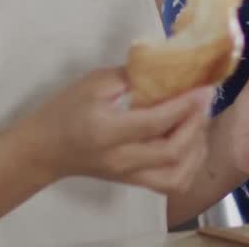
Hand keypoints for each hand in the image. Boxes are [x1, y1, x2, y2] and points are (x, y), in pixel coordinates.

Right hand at [21, 68, 212, 194]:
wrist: (43, 150)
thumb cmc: (65, 110)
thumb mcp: (94, 83)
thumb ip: (132, 75)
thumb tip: (169, 66)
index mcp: (107, 131)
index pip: (155, 123)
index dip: (185, 106)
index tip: (204, 88)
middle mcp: (121, 159)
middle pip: (172, 152)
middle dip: (196, 124)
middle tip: (205, 100)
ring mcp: (129, 176)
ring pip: (177, 175)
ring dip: (197, 148)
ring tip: (199, 120)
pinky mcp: (134, 182)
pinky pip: (172, 183)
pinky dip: (190, 165)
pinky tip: (192, 142)